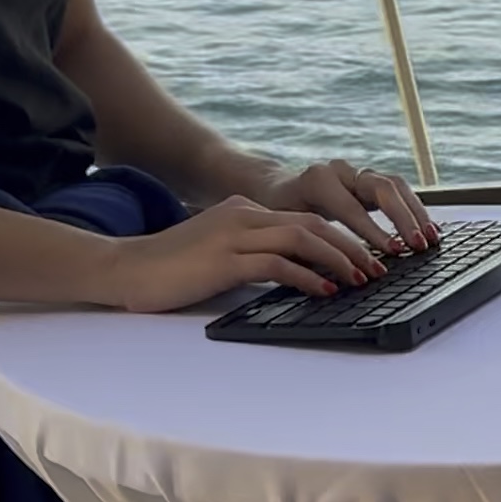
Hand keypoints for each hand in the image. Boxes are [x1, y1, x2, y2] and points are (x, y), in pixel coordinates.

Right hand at [94, 196, 385, 312]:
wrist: (123, 269)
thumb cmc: (170, 269)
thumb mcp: (220, 253)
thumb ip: (254, 254)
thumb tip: (295, 273)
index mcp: (246, 210)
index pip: (305, 218)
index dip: (341, 237)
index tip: (366, 257)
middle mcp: (245, 214)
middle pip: (313, 223)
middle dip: (351, 246)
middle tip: (377, 268)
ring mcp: (234, 234)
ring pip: (302, 238)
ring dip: (338, 260)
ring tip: (362, 280)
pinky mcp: (224, 259)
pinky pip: (277, 264)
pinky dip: (307, 276)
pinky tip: (325, 291)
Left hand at [249, 160, 437, 256]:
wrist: (272, 188)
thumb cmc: (276, 214)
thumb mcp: (284, 230)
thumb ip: (307, 249)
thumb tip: (329, 281)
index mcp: (317, 181)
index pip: (353, 208)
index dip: (374, 232)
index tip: (392, 253)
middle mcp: (341, 171)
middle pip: (382, 188)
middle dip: (403, 219)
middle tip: (418, 245)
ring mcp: (356, 172)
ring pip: (396, 185)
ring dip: (416, 212)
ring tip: (431, 238)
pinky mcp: (368, 179)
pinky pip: (398, 189)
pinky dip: (414, 209)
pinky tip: (427, 229)